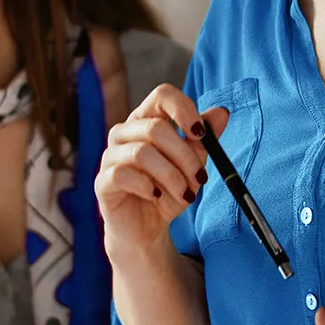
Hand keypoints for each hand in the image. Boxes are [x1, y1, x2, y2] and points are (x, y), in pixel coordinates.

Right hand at [96, 83, 227, 253]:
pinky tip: (157, 197)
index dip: (182, 109)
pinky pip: (123, 174)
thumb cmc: (168, 192)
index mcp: (147, 120)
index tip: (201, 133)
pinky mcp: (102, 181)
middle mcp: (124, 132)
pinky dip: (147, 186)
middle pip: (155, 128)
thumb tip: (221, 112)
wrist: (147, 229)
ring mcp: (110, 156)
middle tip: (200, 178)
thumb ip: (203, 140)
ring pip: (142, 152)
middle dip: (184, 156)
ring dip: (171, 176)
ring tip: (185, 195)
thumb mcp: (192, 166)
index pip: (161, 96)